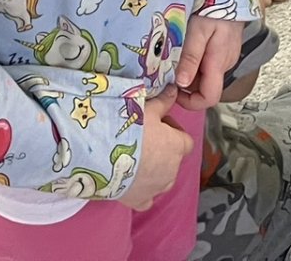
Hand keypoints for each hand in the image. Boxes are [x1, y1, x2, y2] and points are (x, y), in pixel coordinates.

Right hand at [121, 92, 192, 209]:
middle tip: (142, 140)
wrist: (105, 154)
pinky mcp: (140, 200)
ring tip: (134, 159)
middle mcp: (172, 170)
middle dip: (162, 151)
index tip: (158, 126)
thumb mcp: (147, 109)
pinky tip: (131, 183)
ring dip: (154, 171)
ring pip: (162, 180)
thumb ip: (164, 101)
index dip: (173, 132)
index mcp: (177, 147)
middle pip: (173, 160)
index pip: (185, 140)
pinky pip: (146, 198)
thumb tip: (174, 90)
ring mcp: (157, 188)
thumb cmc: (130, 129)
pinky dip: (142, 191)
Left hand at [174, 15, 242, 110]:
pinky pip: (209, 64)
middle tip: (169, 69)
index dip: (190, 102)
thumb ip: (190, 57)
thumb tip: (182, 84)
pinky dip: (197, 61)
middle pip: (205, 88)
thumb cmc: (213, 8)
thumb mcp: (197, 31)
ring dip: (190, 71)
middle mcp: (225, 64)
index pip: (209, 98)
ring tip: (177, 54)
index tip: (174, 91)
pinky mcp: (225, 49)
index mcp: (218, 63)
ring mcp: (226, 57)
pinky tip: (188, 46)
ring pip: (206, 76)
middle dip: (186, 85)